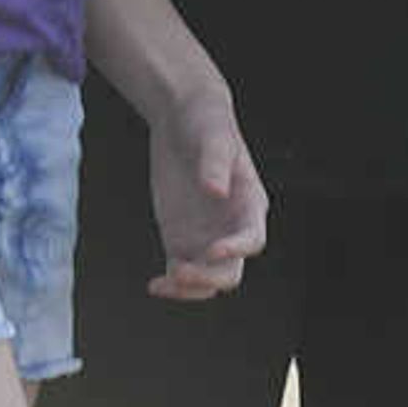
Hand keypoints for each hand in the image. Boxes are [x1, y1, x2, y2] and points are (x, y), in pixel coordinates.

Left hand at [143, 84, 267, 301]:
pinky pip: (180, 271)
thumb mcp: (212, 137)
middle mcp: (232, 227)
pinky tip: (154, 284)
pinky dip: (171, 283)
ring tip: (163, 282)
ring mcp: (206, 236)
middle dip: (208, 277)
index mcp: (249, 204)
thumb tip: (216, 191)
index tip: (212, 250)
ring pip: (207, 279)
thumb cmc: (206, 123)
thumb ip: (214, 163)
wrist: (183, 118)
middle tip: (179, 272)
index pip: (252, 238)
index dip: (236, 249)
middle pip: (231, 270)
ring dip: (189, 288)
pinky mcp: (181, 238)